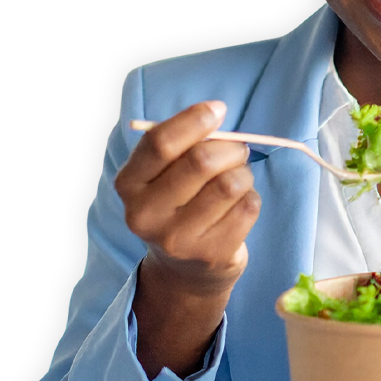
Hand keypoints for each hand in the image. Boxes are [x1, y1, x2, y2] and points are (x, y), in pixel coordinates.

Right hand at [114, 100, 260, 377]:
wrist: (186, 271)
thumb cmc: (179, 205)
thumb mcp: (164, 175)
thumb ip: (181, 145)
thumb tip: (214, 114)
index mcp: (129, 185)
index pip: (160, 143)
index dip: (194, 120)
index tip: (217, 109)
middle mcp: (146, 215)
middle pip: (201, 161)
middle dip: (229, 148)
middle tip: (237, 150)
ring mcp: (178, 240)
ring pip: (230, 184)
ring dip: (243, 173)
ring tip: (238, 179)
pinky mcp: (212, 255)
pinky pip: (248, 207)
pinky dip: (251, 197)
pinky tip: (239, 205)